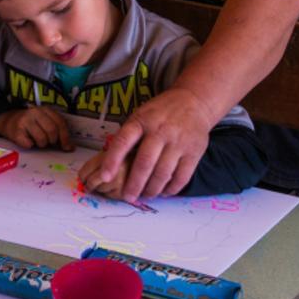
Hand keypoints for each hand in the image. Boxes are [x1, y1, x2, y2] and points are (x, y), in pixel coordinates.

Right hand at [0, 107, 71, 150]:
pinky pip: (29, 144)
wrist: (8, 121)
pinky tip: (27, 140)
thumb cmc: (30, 124)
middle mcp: (35, 112)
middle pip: (52, 130)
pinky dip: (30, 145)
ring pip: (42, 139)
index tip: (67, 147)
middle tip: (48, 142)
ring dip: (41, 144)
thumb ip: (58, 131)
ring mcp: (25, 121)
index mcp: (45, 109)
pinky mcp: (16, 131)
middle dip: (53, 140)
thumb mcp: (45, 122)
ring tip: (37, 141)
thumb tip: (70, 147)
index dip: (65, 137)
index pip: (60, 123)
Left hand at [78, 152, 127, 198]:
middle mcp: (119, 167)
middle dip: (88, 184)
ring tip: (107, 182)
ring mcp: (124, 181)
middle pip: (92, 181)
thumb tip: (82, 177)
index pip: (89, 168)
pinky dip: (110, 194)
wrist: (152, 165)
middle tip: (88, 184)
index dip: (83, 175)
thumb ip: (99, 161)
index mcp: (113, 153)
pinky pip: (110, 197)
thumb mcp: (115, 152)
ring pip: (100, 190)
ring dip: (100, 189)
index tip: (82, 178)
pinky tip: (116, 187)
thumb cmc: (130, 158)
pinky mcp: (128, 193)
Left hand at [83, 88, 210, 201]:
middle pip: (145, 163)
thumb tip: (111, 164)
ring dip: (152, 189)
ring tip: (145, 195)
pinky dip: (171, 189)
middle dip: (134, 184)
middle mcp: (160, 131)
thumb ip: (128, 136)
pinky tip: (164, 192)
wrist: (194, 101)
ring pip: (163, 173)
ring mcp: (179, 142)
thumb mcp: (141, 115)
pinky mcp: (194, 152)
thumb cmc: (160, 113)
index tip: (104, 176)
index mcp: (142, 121)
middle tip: (128, 197)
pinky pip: (181, 177)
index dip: (112, 160)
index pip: (123, 141)